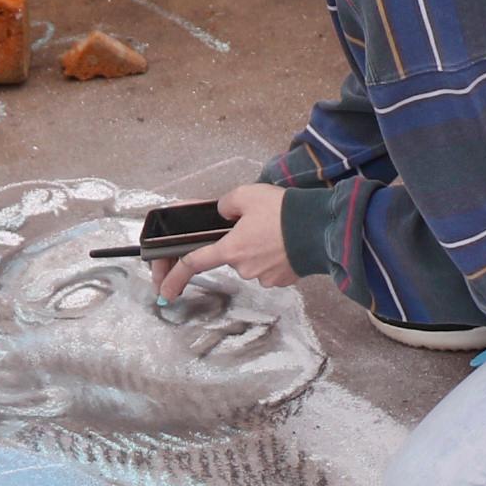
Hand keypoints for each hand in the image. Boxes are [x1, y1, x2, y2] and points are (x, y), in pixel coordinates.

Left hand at [154, 182, 292, 300]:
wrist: (320, 229)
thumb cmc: (284, 212)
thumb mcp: (247, 195)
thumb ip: (226, 204)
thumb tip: (222, 213)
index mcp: (230, 248)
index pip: (193, 263)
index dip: (175, 277)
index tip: (165, 290)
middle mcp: (244, 267)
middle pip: (230, 255)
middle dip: (238, 242)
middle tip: (259, 224)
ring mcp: (263, 276)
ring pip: (251, 261)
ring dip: (257, 247)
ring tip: (275, 230)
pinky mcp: (281, 280)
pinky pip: (269, 267)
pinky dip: (273, 255)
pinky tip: (285, 242)